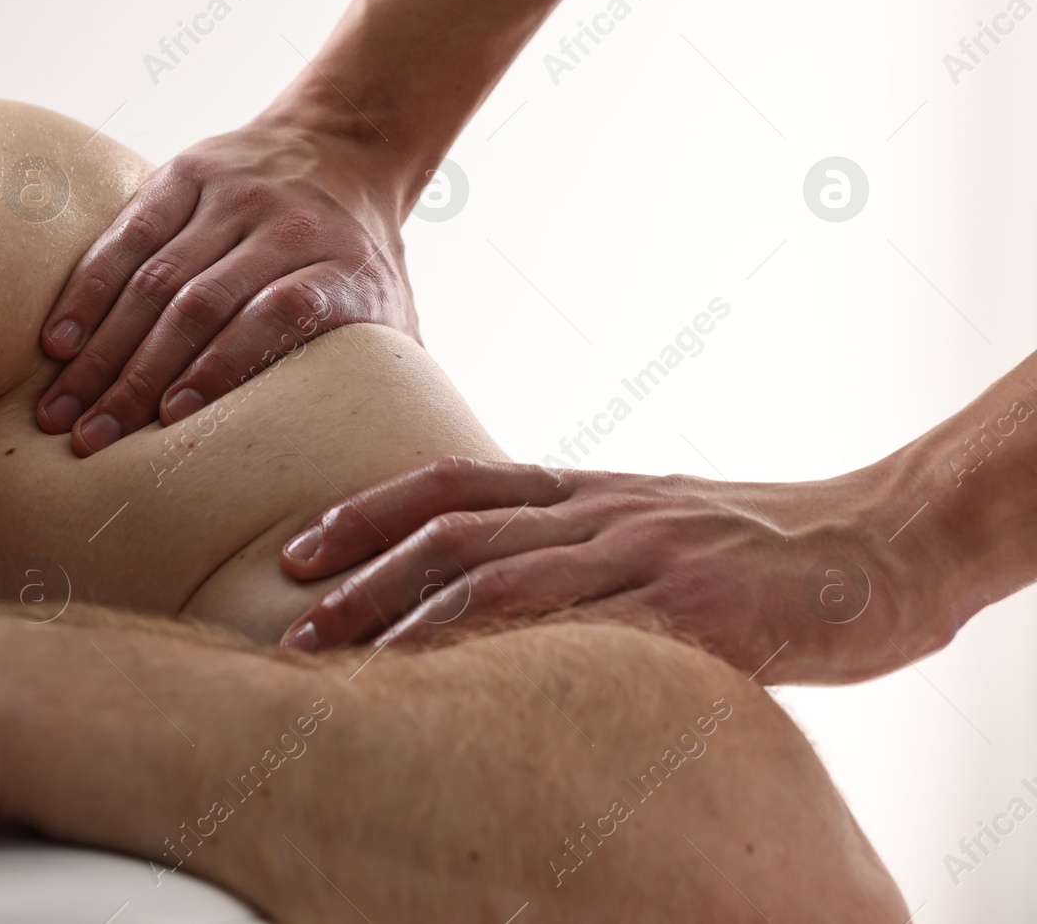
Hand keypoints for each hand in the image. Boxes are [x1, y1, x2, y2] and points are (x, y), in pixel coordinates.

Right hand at [37, 118, 418, 454]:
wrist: (344, 146)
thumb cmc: (361, 263)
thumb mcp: (394, 317)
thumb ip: (386, 384)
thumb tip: (374, 474)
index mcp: (344, 266)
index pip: (279, 315)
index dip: (224, 365)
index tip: (174, 420)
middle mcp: (287, 225)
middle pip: (201, 304)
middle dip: (138, 378)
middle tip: (92, 440)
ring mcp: (232, 194)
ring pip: (155, 276)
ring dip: (101, 349)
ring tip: (62, 409)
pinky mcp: (185, 173)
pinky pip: (127, 235)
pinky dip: (88, 291)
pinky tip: (59, 341)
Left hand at [277, 456, 956, 684]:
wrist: (877, 545)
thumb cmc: (757, 544)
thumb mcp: (649, 525)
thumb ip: (573, 546)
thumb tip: (490, 589)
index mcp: (586, 489)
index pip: (452, 483)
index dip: (366, 511)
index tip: (299, 548)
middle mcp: (598, 510)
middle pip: (453, 529)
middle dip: (362, 574)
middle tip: (294, 622)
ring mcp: (641, 552)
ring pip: (498, 571)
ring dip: (408, 616)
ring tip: (343, 658)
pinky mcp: (690, 605)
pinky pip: (585, 627)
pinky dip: (510, 651)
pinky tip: (461, 688)